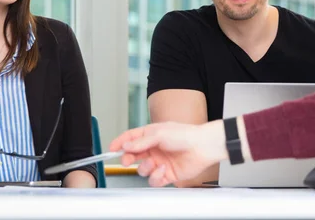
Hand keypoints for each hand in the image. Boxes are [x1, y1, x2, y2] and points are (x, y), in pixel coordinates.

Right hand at [109, 121, 226, 186]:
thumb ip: (141, 141)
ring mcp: (160, 162)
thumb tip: (126, 145)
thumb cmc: (185, 135)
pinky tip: (163, 170)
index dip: (120, 142)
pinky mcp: (166, 175)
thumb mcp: (159, 134)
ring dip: (145, 168)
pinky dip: (156, 177)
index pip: (131, 138)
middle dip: (128, 158)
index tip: (111, 148)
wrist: (203, 147)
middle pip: (133, 155)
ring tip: (153, 163)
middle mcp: (154, 148)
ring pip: (142, 169)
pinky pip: (154, 180)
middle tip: (127, 159)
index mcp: (151, 135)